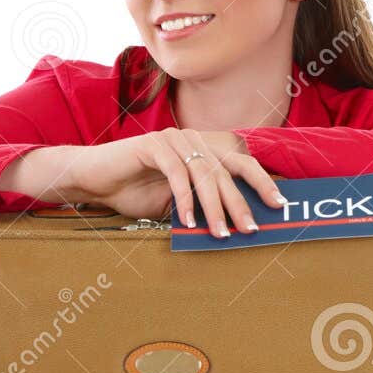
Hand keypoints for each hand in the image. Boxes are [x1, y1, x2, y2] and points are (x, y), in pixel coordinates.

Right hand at [73, 131, 286, 236]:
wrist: (94, 180)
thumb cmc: (133, 192)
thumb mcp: (175, 204)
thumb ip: (201, 206)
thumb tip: (233, 226)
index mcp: (202, 151)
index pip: (240, 164)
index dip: (261, 182)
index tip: (278, 205)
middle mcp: (193, 141)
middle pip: (226, 171)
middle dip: (240, 203)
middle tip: (249, 229)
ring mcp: (174, 139)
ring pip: (204, 174)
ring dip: (214, 207)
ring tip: (220, 233)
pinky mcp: (153, 145)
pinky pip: (177, 173)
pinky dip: (184, 199)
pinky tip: (188, 221)